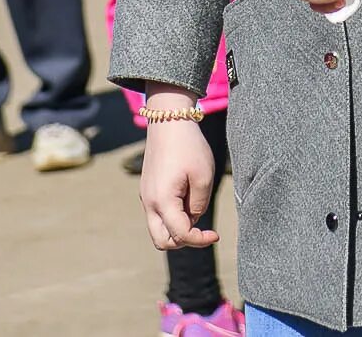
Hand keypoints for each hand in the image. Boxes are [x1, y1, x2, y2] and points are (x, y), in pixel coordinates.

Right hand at [138, 109, 220, 249]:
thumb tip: (193, 219)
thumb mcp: (203, 176)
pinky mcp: (148, 189)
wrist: (169, 120)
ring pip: (158, 228)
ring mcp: (146, 197)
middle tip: (203, 229)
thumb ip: (199, 204)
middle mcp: (149, 203)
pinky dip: (172, 216)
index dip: (200, 240)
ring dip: (177, 229)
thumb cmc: (188, 147)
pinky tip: (188, 198)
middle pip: (162, 241)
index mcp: (163, 201)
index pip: (180, 235)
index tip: (216, 234)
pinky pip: (158, 214)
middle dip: (183, 241)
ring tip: (196, 208)